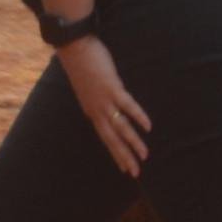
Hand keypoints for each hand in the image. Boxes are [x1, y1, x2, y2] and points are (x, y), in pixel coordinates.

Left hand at [58, 35, 151, 175]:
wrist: (73, 48)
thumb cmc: (82, 64)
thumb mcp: (89, 87)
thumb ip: (99, 97)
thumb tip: (109, 101)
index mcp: (91, 111)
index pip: (106, 138)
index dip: (116, 153)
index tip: (124, 168)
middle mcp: (96, 111)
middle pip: (112, 139)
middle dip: (124, 157)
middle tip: (135, 173)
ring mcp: (104, 101)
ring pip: (121, 127)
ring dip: (133, 142)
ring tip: (145, 155)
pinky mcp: (112, 88)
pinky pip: (127, 106)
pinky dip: (138, 116)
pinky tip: (148, 126)